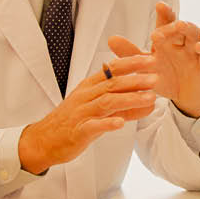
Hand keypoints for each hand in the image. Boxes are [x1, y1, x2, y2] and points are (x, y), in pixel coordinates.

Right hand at [18, 56, 157, 173]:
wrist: (43, 140)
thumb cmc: (72, 122)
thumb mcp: (99, 110)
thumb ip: (124, 106)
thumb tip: (150, 102)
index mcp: (90, 87)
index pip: (112, 70)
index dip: (131, 63)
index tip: (150, 58)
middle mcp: (86, 96)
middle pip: (113, 84)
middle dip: (136, 80)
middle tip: (156, 78)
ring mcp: (81, 113)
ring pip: (107, 102)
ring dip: (130, 99)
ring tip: (149, 98)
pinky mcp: (78, 131)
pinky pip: (93, 126)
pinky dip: (108, 123)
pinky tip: (121, 123)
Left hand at [109, 2, 199, 117]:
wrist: (185, 98)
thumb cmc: (166, 77)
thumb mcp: (146, 67)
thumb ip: (130, 53)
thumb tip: (111, 39)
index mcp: (167, 41)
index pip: (166, 23)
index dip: (165, 13)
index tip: (160, 5)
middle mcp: (182, 43)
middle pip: (181, 26)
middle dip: (173, 23)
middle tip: (161, 30)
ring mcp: (195, 52)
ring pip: (196, 34)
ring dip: (190, 29)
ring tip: (181, 26)